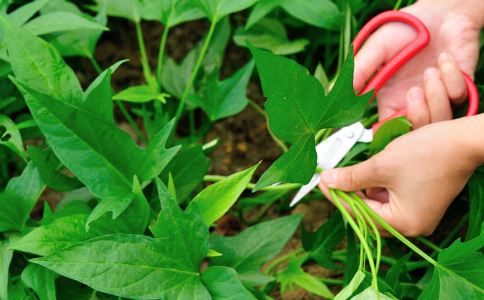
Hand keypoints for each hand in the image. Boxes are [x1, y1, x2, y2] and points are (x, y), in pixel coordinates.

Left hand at [319, 117, 479, 235]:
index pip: (360, 214)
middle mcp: (412, 225)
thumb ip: (352, 177)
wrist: (465, 140)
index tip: (321, 182)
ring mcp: (419, 214)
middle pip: (369, 213)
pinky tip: (367, 172)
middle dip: (349, 194)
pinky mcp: (422, 201)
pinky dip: (378, 185)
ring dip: (362, 188)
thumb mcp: (382, 165)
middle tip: (330, 178)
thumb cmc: (426, 153)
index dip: (338, 197)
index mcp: (403, 223)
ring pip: (379, 204)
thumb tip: (327, 181)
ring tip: (346, 173)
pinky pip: (392, 197)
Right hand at [354, 0, 481, 127]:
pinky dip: (451, 77)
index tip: (381, 127)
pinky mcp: (458, 88)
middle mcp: (413, 104)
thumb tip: (332, 95)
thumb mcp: (374, 49)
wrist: (438, 12)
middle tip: (412, 91)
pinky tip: (444, 60)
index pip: (384, 131)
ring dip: (434, 94)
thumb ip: (356, 73)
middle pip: (414, 133)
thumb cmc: (402, 30)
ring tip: (430, 71)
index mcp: (389, 101)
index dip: (383, 134)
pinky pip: (457, 97)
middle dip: (416, 116)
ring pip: (438, 119)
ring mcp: (437, 98)